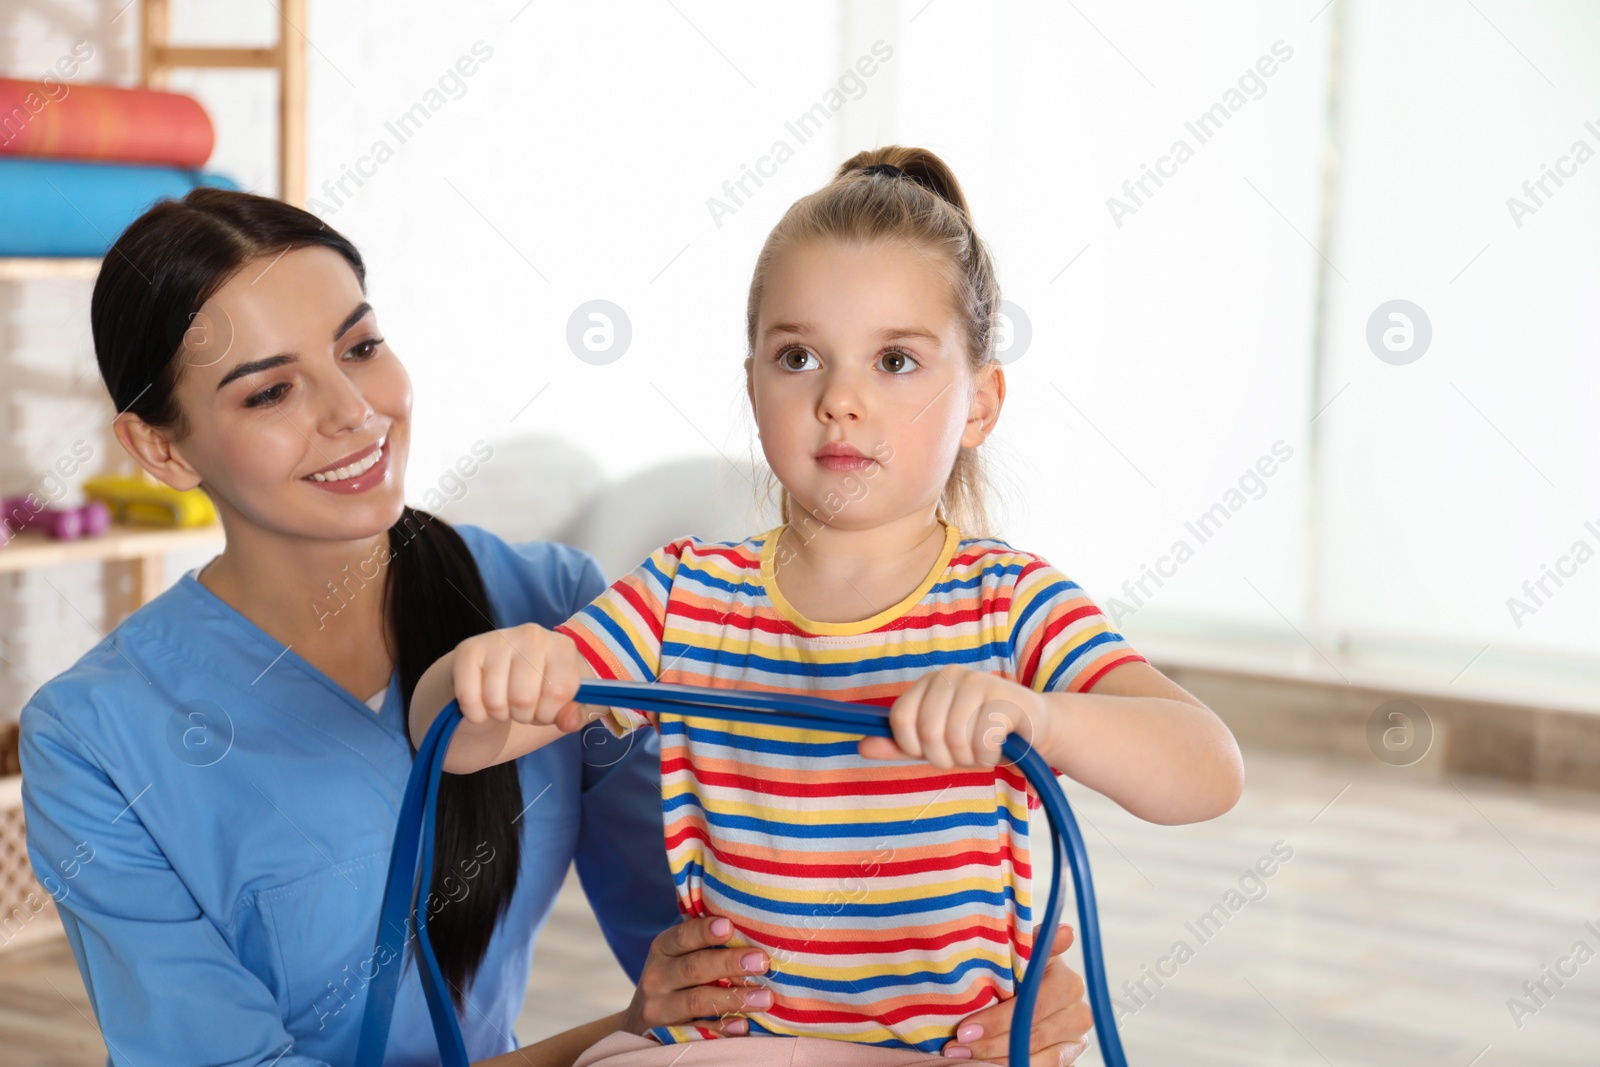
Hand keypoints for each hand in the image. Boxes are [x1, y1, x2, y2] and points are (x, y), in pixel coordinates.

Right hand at [449, 624, 592, 733]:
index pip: (559, 692)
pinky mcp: (469, 650)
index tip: (545, 710)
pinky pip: (468, 697)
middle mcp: (532, 636)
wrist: (501, 667)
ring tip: (505, 702)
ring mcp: (499, 639)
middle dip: (523, 716)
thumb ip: (576, 715)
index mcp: (562, 647)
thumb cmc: (539, 686)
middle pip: (524, 699)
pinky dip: (475, 713)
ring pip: (495, 701)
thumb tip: (569, 721)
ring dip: (499, 715)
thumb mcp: (566, 701)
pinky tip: (482, 705)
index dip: (550, 714)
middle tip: (522, 708)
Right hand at [620, 916, 774, 1036]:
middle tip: (762, 961)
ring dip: (733, 998)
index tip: (729, 926)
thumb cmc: (675, 977)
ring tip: (765, 998)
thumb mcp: (679, 955)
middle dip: (729, 963)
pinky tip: (743, 1025)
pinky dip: (720, 1029)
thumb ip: (705, 943)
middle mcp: (657, 977)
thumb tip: (753, 931)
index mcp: (663, 949)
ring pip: (697, 1001)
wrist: (640, 1020)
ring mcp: (659, 1008)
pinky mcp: (666, 1034)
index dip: (704, 931)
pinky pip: (696, 1032)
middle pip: (693, 968)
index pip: (682, 937)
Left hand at [859, 666, 1049, 768]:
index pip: (901, 719)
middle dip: (945, 758)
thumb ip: (900, 745)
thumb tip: (861, 746)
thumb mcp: (937, 742)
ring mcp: (978, 682)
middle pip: (927, 732)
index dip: (913, 747)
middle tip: (963, 756)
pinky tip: (999, 748)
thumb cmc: (980, 736)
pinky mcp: (1005, 696)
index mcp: (928, 682)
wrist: (1034, 729)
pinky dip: (989, 756)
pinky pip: (983, 741)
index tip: (934, 752)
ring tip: (982, 752)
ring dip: (970, 759)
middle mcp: (950, 675)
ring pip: (955, 739)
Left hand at [942, 925, 1092, 1064]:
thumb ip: (1034, 944)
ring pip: (1034, 1056)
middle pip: (1031, 1035)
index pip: (1034, 1006)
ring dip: (993, 1058)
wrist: (1031, 991)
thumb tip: (1066, 932)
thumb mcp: (1023, 953)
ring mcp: (1075, 1039)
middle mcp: (1079, 1012)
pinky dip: (1010, 1065)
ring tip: (960, 1055)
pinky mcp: (1067, 1057)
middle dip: (988, 1042)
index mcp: (1068, 983)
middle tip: (955, 1045)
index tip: (964, 1028)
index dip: (998, 1020)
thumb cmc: (1020, 969)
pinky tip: (983, 1064)